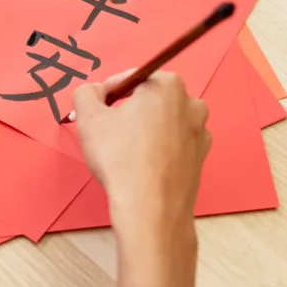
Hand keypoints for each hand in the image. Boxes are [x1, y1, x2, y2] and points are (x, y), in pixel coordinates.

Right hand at [72, 70, 210, 286]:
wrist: (150, 209)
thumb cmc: (120, 158)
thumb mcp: (88, 117)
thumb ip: (86, 92)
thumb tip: (94, 92)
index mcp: (166, 85)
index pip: (129, 78)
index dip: (106, 95)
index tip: (93, 113)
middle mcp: (191, 102)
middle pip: (147, 99)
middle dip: (125, 111)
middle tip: (104, 133)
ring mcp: (200, 131)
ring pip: (160, 122)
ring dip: (141, 130)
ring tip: (121, 153)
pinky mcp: (201, 156)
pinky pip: (172, 143)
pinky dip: (156, 149)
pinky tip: (140, 166)